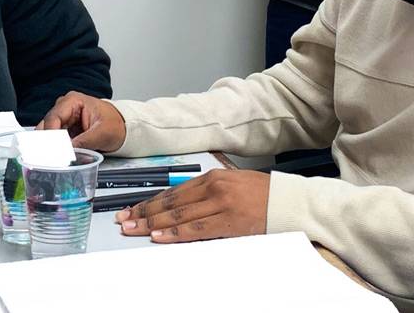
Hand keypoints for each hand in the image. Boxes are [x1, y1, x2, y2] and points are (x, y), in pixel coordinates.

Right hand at [37, 91, 125, 150]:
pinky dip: (54, 149)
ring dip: (50, 147)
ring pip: (47, 134)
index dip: (51, 136)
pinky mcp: (64, 129)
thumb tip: (67, 151)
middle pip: (46, 125)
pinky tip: (58, 157)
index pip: (54, 118)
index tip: (52, 152)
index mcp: (73, 101)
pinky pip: (53, 140)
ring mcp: (63, 118)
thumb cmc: (115, 125)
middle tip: (50, 158)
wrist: (122, 128)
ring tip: (55, 159)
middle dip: (47, 143)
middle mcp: (64, 107)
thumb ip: (84, 142)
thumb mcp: (102, 134)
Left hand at [116, 168, 268, 242]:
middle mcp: (214, 187)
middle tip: (124, 221)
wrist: (289, 201)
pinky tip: (160, 236)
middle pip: (171, 202)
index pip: (173, 192)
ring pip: (179, 216)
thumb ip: (206, 191)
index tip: (132, 209)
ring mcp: (221, 204)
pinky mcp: (230, 222)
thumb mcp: (231, 184)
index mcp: (213, 177)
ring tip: (134, 229)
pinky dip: (175, 234)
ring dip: (153, 224)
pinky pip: (197, 230)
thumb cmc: (262, 194)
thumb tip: (179, 204)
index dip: (149, 202)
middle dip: (144, 212)